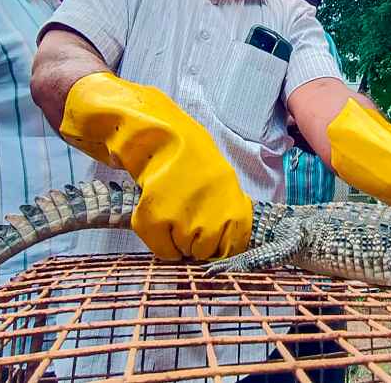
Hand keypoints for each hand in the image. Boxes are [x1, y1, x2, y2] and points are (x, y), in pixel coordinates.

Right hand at [59, 72, 252, 259]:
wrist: (159, 137)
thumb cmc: (192, 158)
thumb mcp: (223, 181)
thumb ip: (228, 210)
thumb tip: (229, 241)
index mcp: (234, 205)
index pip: (235, 247)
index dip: (223, 244)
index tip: (214, 235)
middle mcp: (212, 217)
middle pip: (208, 253)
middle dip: (199, 242)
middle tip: (189, 219)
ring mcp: (183, 222)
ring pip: (184, 252)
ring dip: (178, 240)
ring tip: (174, 213)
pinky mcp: (155, 222)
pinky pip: (162, 251)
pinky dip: (160, 240)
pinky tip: (160, 216)